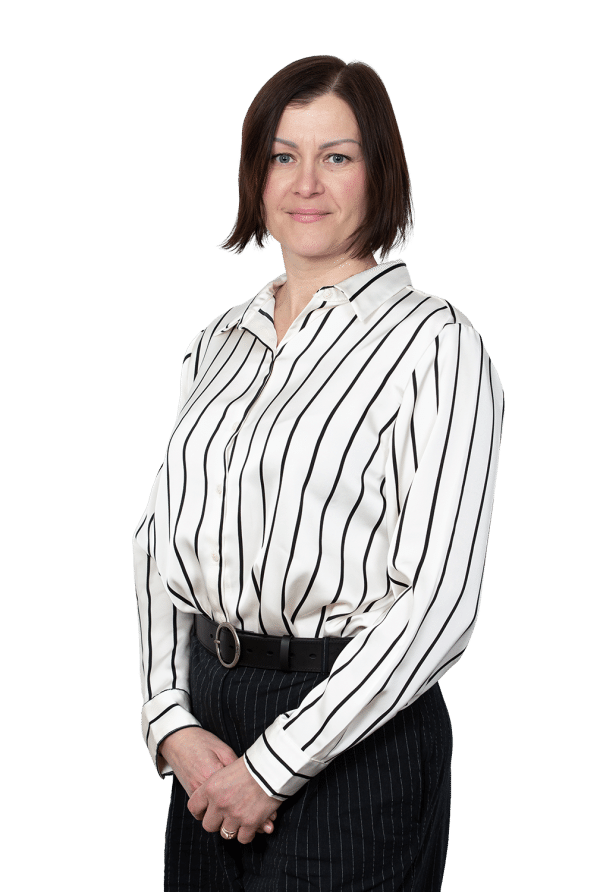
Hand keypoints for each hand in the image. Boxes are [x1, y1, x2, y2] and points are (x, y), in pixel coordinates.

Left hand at [159, 728, 277, 835]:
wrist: (273, 766)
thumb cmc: (252, 764)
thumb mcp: (228, 768)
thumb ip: (217, 785)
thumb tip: (213, 798)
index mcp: (211, 787)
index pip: (194, 807)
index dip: (200, 811)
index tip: (206, 812)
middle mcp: (219, 803)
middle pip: (209, 825)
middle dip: (217, 822)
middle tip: (227, 816)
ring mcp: (234, 815)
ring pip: (226, 834)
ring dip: (233, 828)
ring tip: (241, 819)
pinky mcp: (250, 823)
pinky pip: (243, 838)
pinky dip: (247, 833)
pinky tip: (252, 824)